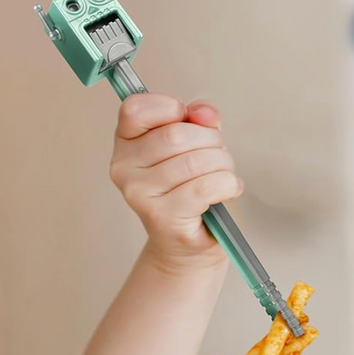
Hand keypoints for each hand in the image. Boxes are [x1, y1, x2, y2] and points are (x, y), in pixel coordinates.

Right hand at [109, 92, 243, 270]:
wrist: (190, 246)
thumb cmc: (192, 194)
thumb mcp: (195, 147)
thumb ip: (198, 121)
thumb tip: (205, 113)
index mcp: (125, 143)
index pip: (136, 109)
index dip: (171, 108)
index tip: (189, 121)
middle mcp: (124, 169)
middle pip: (175, 134)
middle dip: (211, 141)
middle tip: (219, 156)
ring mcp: (140, 195)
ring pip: (194, 161)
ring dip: (223, 164)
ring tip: (224, 175)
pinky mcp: (163, 216)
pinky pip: (204, 188)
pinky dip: (226, 184)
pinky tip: (228, 188)